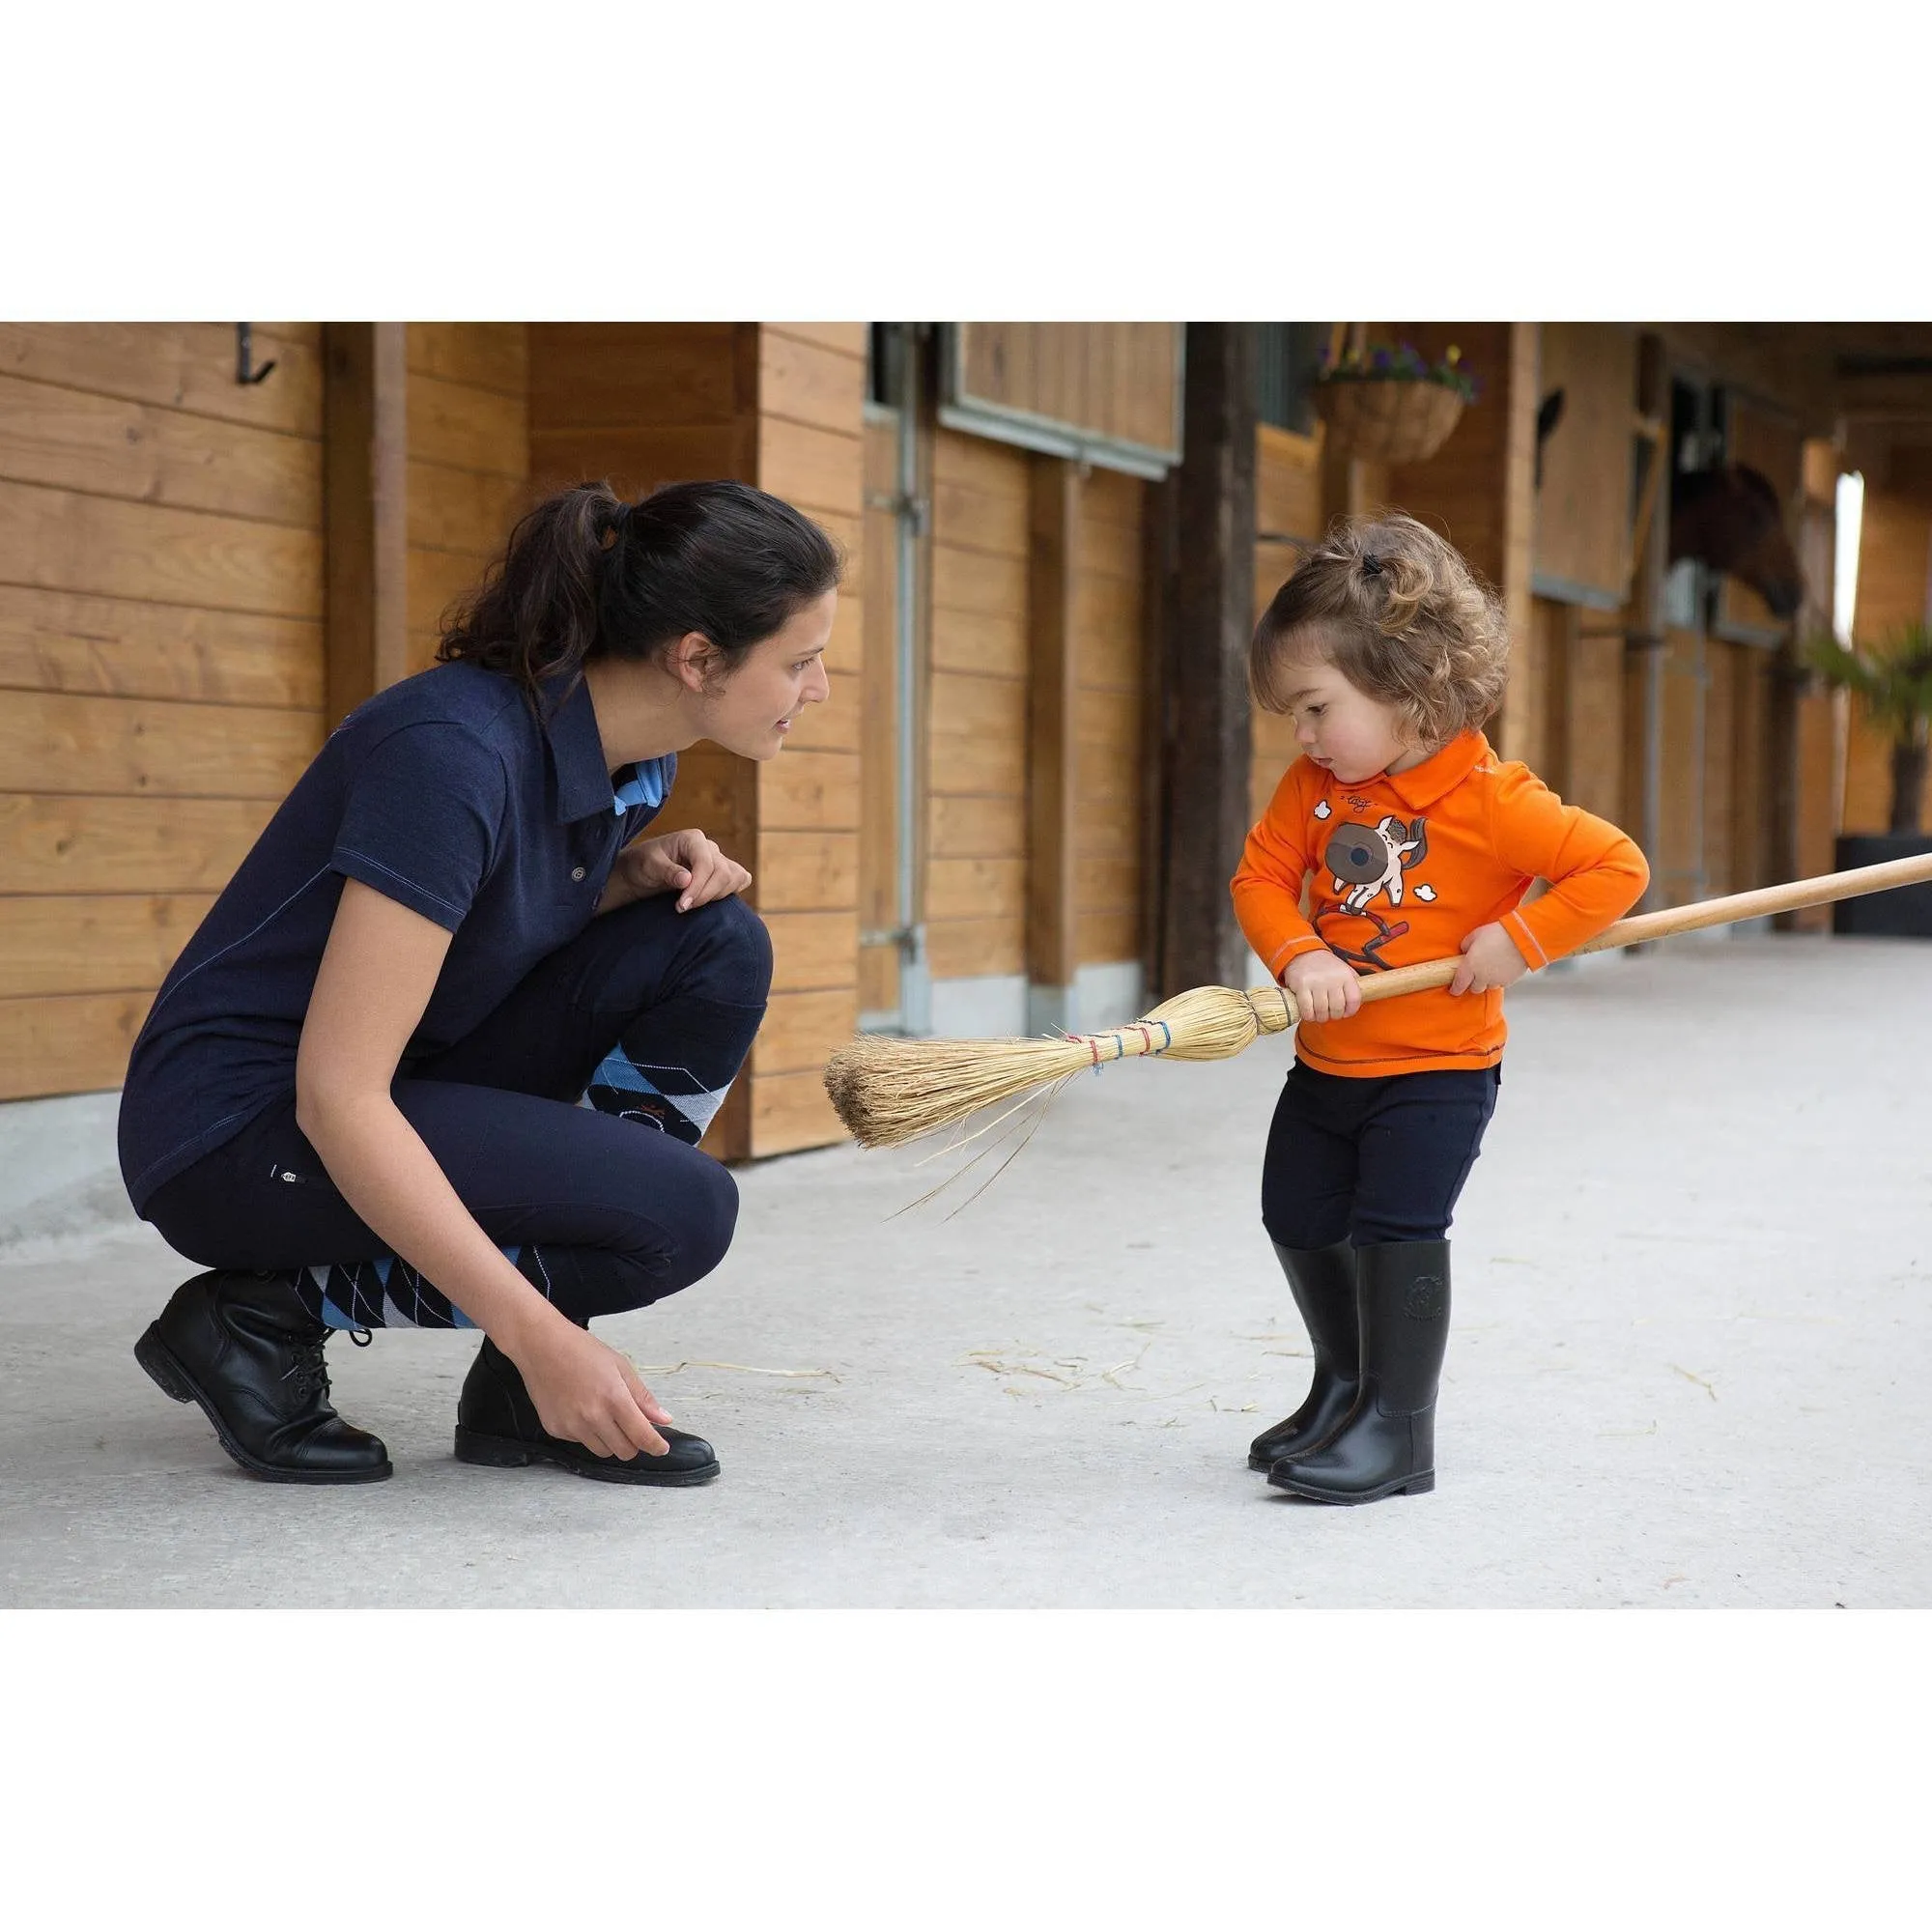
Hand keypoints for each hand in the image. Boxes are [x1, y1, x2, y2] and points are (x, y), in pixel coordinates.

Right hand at [505, 1315, 675, 1459]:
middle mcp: (593, 1417)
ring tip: (604, 1414)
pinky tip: (582, 1410)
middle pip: (624, 1451)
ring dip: (611, 1441)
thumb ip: (642, 1397)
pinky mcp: (555, 1429)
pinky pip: (580, 1442)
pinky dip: (587, 1433)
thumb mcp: (620, 1366)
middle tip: (632, 1427)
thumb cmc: (581, 1350)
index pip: (642, 1436)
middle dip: (634, 1443)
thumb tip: (663, 1419)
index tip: (661, 1448)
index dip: (656, 1446)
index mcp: (614, 1398)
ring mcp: (572, 1426)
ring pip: (603, 1451)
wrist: (541, 1346)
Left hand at [619, 828, 751, 913]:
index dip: (698, 887)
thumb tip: (687, 879)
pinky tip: (711, 899)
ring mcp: (718, 860)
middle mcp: (709, 847)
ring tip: (692, 904)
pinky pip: (740, 879)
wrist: (641, 872)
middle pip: (723, 873)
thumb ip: (667, 871)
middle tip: (682, 908)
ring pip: (734, 878)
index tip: (682, 906)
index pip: (707, 864)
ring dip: (716, 896)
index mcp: (693, 839)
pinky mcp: (722, 872)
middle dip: (705, 895)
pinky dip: (731, 891)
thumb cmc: (642, 865)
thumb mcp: (648, 866)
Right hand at [1285, 946, 1361, 1022]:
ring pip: (1321, 1011)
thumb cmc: (1325, 965)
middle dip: (1333, 1015)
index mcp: (1345, 975)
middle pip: (1337, 1008)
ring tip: (1319, 1014)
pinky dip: (1308, 1015)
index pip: (1354, 1000)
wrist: (1304, 953)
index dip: (1350, 1011)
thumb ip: (1353, 984)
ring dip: (1320, 1017)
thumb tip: (1363, 998)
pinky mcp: (1301, 986)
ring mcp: (1316, 982)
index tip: (1345, 1013)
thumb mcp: (1344, 970)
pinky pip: (1307, 1009)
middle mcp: (1332, 978)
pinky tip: (1309, 1012)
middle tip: (1329, 1014)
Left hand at [1449, 922, 1529, 995]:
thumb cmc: (1498, 934)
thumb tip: (1465, 951)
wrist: (1522, 938)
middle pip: (1474, 988)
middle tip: (1475, 974)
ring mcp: (1496, 980)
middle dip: (1473, 983)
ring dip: (1487, 981)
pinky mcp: (1510, 980)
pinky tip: (1502, 968)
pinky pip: (1502, 983)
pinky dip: (1500, 979)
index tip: (1454, 990)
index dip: (1456, 988)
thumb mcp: (1475, 935)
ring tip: (1491, 969)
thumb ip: (1466, 945)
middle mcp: (1482, 976)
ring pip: (1489, 986)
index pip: (1459, 984)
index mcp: (1470, 966)